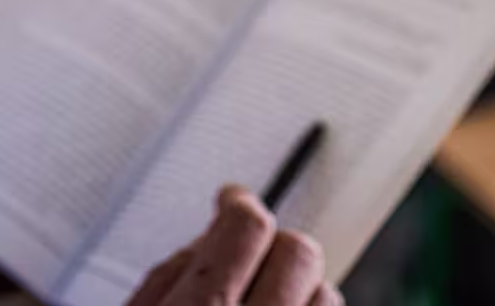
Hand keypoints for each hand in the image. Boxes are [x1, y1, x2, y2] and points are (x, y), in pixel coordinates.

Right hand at [127, 187, 339, 305]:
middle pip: (298, 252)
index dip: (238, 204)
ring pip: (327, 293)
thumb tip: (211, 230)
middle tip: (246, 256)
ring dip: (300, 289)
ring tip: (263, 305)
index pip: (248, 226)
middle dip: (273, 245)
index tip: (231, 199)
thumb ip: (167, 276)